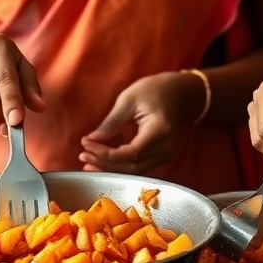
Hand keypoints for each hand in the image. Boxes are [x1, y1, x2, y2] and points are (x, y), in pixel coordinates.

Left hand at [78, 72, 194, 174]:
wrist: (179, 93)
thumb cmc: (154, 90)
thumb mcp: (129, 99)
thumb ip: (111, 122)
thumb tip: (90, 141)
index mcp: (159, 130)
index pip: (131, 153)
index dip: (106, 154)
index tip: (86, 146)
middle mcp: (165, 148)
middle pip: (132, 166)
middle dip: (104, 164)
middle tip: (83, 156)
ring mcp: (166, 155)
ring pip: (134, 171)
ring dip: (110, 170)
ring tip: (88, 163)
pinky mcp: (161, 158)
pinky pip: (138, 168)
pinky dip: (119, 167)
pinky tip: (102, 164)